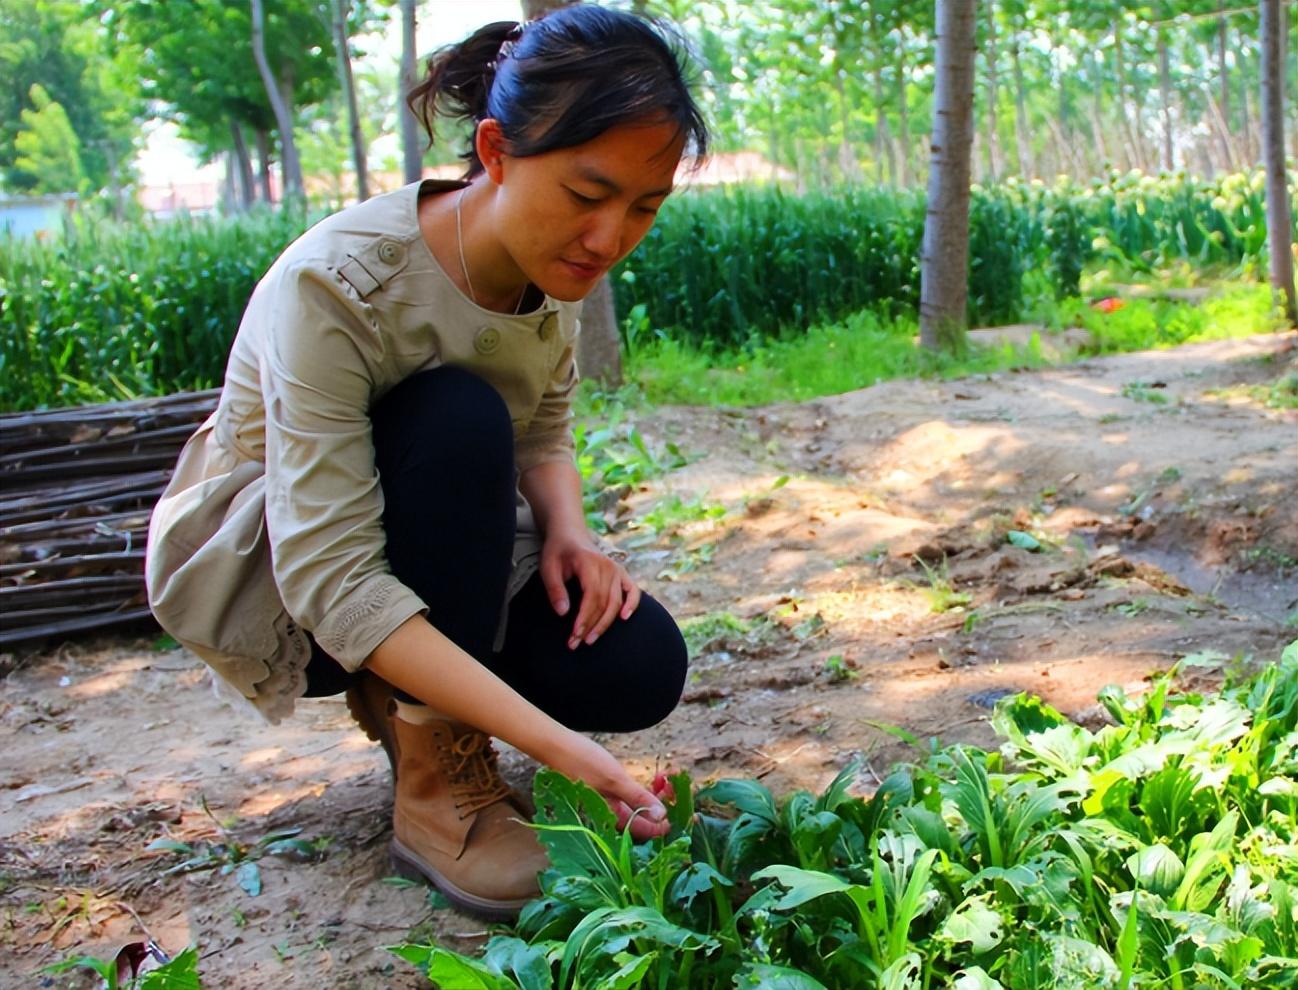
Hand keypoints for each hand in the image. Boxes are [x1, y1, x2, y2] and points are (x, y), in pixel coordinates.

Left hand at [539, 528, 639, 649]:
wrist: (570, 534)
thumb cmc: (558, 552)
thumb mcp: (548, 567)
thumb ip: (555, 589)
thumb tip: (563, 613)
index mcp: (590, 563)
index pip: (592, 596)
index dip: (585, 618)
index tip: (574, 635)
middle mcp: (608, 566)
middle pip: (605, 603)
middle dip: (591, 626)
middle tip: (576, 643)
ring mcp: (617, 569)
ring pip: (616, 602)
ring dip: (605, 623)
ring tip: (590, 639)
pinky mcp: (621, 573)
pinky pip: (632, 590)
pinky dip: (632, 604)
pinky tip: (624, 618)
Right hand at [546, 730, 670, 839]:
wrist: (556, 746)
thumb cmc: (583, 762)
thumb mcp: (614, 779)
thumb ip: (638, 798)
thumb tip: (662, 816)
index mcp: (611, 818)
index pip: (645, 830)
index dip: (665, 824)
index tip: (683, 814)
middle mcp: (610, 816)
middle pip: (643, 819)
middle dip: (663, 805)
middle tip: (675, 787)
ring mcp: (607, 804)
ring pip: (638, 808)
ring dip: (654, 796)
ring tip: (666, 779)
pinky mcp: (605, 793)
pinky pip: (630, 798)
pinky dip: (643, 790)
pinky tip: (652, 779)